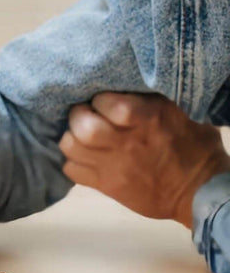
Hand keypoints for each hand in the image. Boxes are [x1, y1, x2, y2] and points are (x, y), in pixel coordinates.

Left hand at [60, 92, 229, 226]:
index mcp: (148, 118)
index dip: (99, 99)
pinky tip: (85, 156)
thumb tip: (120, 82)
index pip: (105, 102)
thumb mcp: (179, 111)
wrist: (201, 190)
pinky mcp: (107, 186)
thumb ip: (148, 98)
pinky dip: (72, 160)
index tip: (103, 100)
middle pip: (84, 127)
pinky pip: (71, 170)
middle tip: (85, 115)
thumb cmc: (194, 145)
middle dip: (78, 116)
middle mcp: (127, 142)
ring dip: (71, 137)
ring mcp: (114, 167)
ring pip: (70, 147)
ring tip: (81, 135)